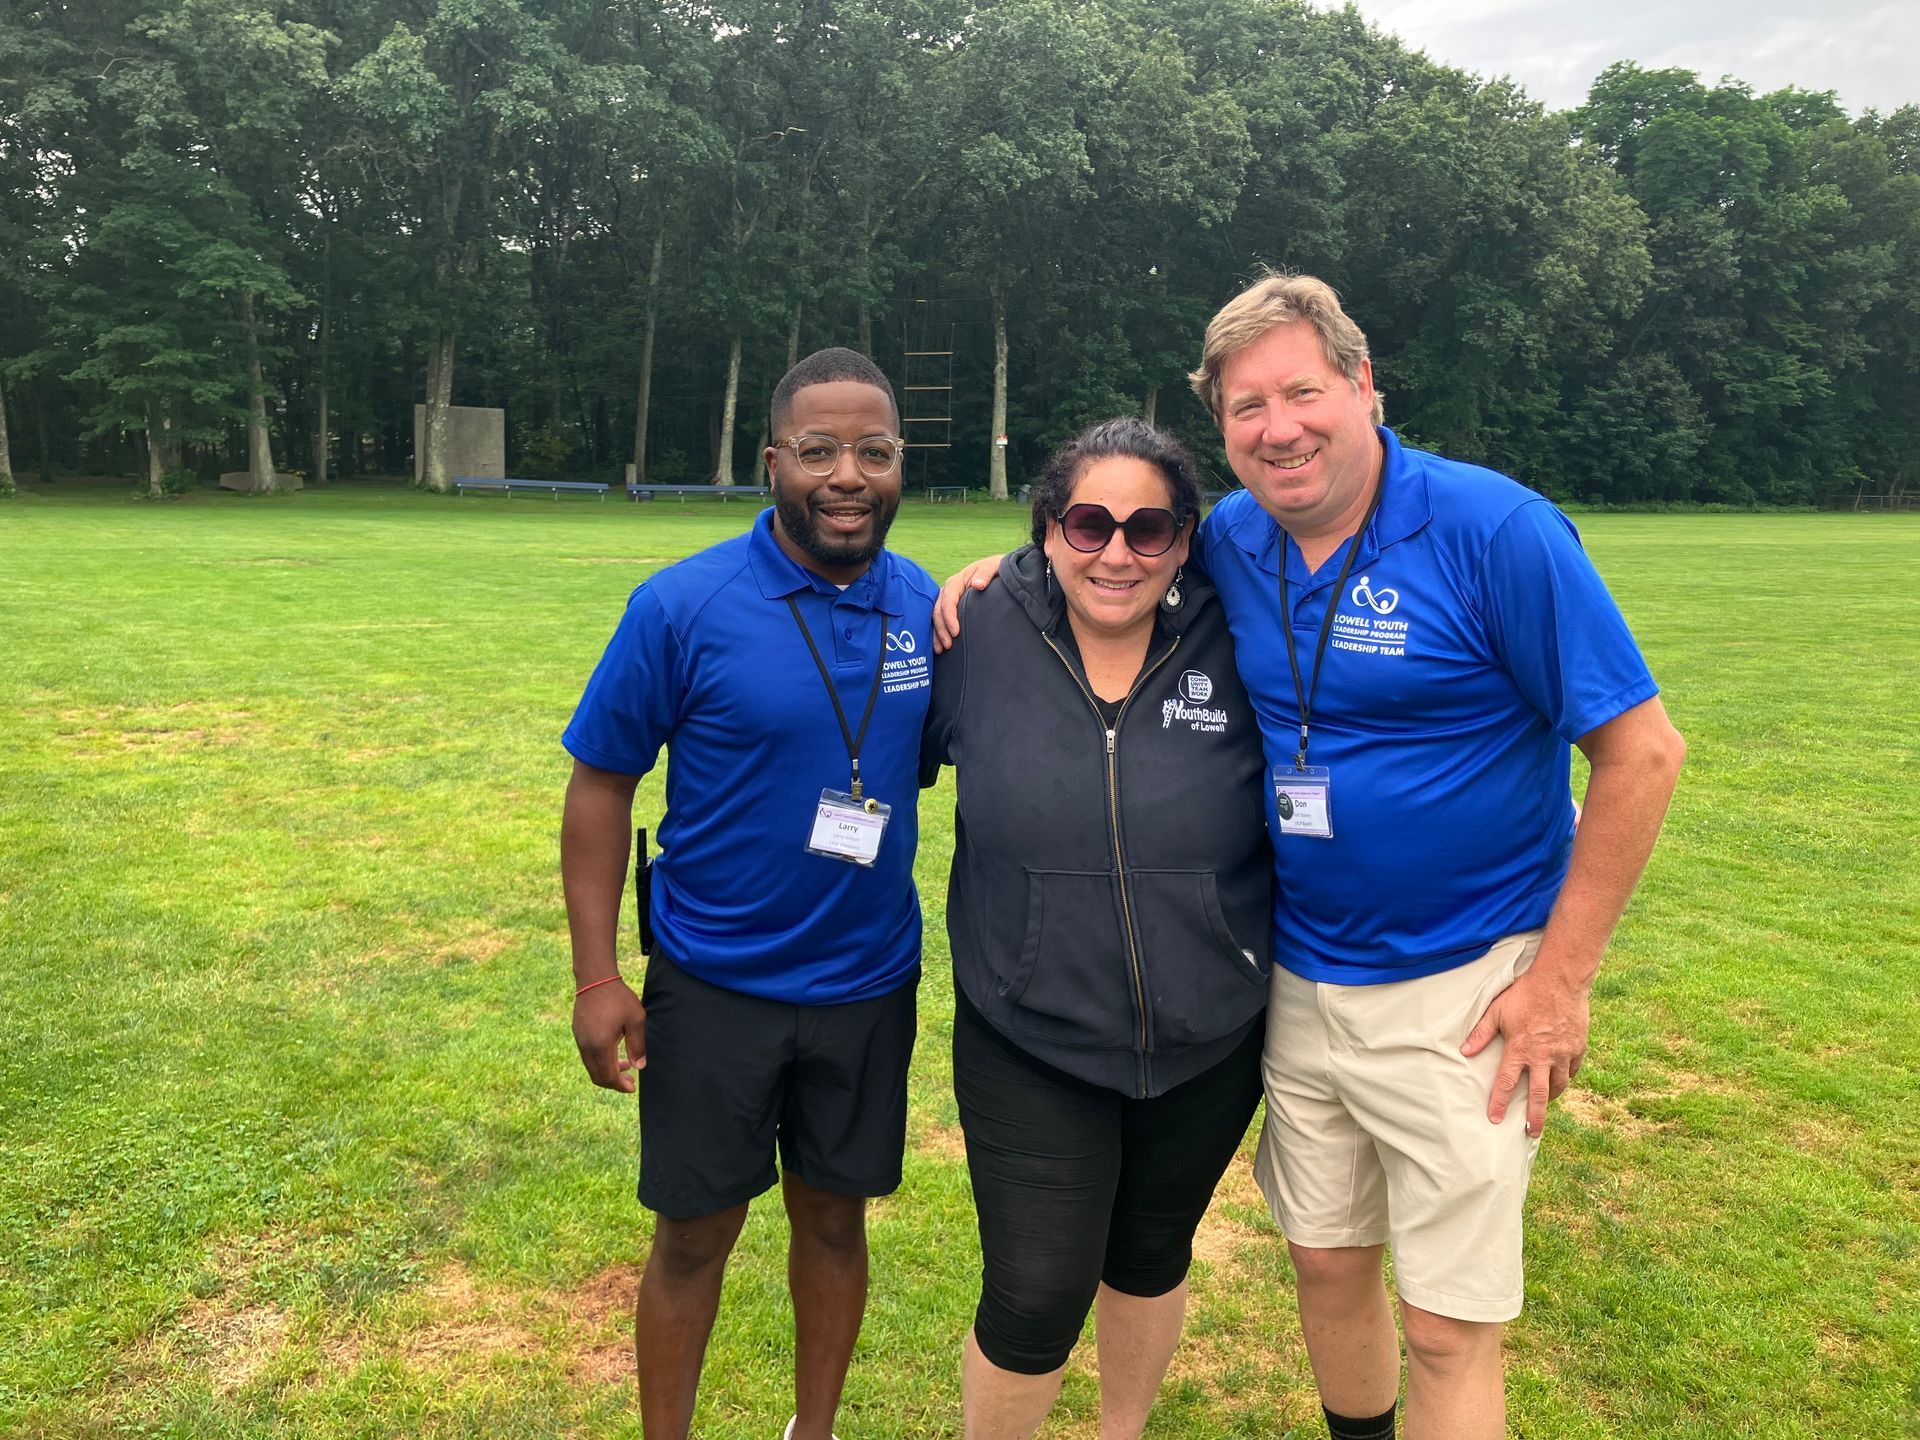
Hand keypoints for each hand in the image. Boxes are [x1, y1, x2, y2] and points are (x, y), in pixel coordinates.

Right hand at [572, 979, 646, 1091]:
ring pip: (591, 1067)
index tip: (632, 1087)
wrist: (595, 979)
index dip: (620, 1086)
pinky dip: (600, 1061)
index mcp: (601, 1046)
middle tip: (630, 1080)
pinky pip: (587, 1056)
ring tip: (625, 1064)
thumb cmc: (618, 998)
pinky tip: (613, 1051)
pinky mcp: (578, 1034)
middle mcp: (587, 1047)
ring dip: (607, 1071)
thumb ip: (638, 1045)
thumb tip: (639, 1067)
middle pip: (597, 1076)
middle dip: (613, 1083)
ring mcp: (580, 1040)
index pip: (608, 1076)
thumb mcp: (636, 1020)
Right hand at [932, 554, 1005, 651]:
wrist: (998, 571)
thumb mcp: (993, 567)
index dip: (949, 616)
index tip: (956, 632)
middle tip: (949, 645)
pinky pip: (940, 621)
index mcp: (957, 581)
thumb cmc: (995, 569)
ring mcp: (948, 600)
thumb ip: (985, 573)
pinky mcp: (951, 609)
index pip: (948, 599)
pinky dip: (938, 634)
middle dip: (941, 628)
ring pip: (936, 617)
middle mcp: (949, 591)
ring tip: (941, 649)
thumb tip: (977, 585)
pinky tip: (940, 647)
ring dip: (937, 634)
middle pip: (938, 610)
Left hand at [1461, 967, 1589, 1136]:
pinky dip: (1565, 1078)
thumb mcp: (1497, 1011)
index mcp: (1520, 1050)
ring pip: (1558, 1085)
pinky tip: (1560, 1080)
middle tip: (1532, 1132)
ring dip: (1550, 1097)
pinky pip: (1572, 1070)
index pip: (1505, 1083)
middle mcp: (1543, 1057)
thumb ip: (1481, 1033)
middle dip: (1535, 1117)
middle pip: (1538, 1096)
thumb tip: (1464, 1050)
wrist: (1560, 980)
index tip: (1494, 1119)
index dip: (1498, 1102)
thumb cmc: (1525, 994)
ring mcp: (1563, 1054)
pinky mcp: (1578, 1048)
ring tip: (1544, 1106)